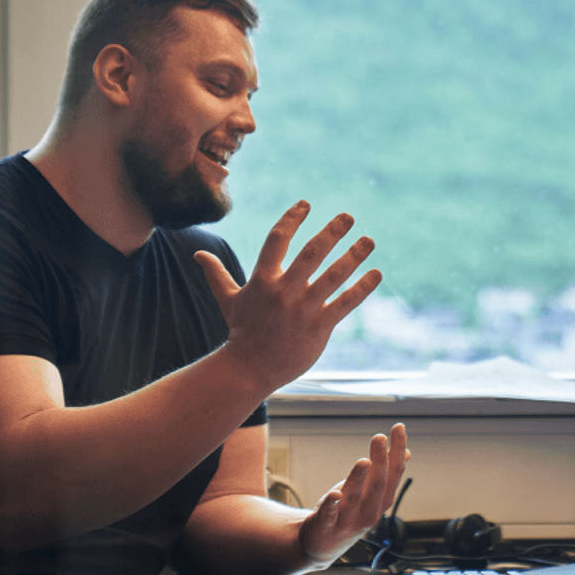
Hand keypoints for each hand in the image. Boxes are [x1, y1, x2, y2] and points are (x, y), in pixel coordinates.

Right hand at [195, 201, 380, 392]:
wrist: (249, 369)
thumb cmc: (241, 332)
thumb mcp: (227, 300)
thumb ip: (216, 274)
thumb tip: (198, 254)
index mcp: (262, 280)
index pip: (278, 239)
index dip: (292, 218)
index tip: (306, 204)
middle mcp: (284, 291)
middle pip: (311, 253)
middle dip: (332, 232)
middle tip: (348, 216)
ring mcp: (302, 309)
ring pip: (333, 276)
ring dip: (353, 256)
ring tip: (369, 240)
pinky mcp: (319, 327)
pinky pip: (344, 303)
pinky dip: (362, 288)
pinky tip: (375, 273)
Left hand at [298, 424, 408, 566]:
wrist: (323, 544)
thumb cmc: (349, 512)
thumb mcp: (370, 492)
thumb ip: (387, 473)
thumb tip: (407, 452)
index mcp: (381, 501)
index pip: (394, 474)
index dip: (397, 450)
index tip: (398, 428)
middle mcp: (368, 511)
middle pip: (378, 485)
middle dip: (380, 461)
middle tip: (379, 437)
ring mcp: (348, 520)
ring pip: (354, 498)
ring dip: (359, 479)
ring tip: (364, 461)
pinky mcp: (325, 525)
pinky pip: (329, 515)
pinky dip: (332, 505)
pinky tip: (334, 494)